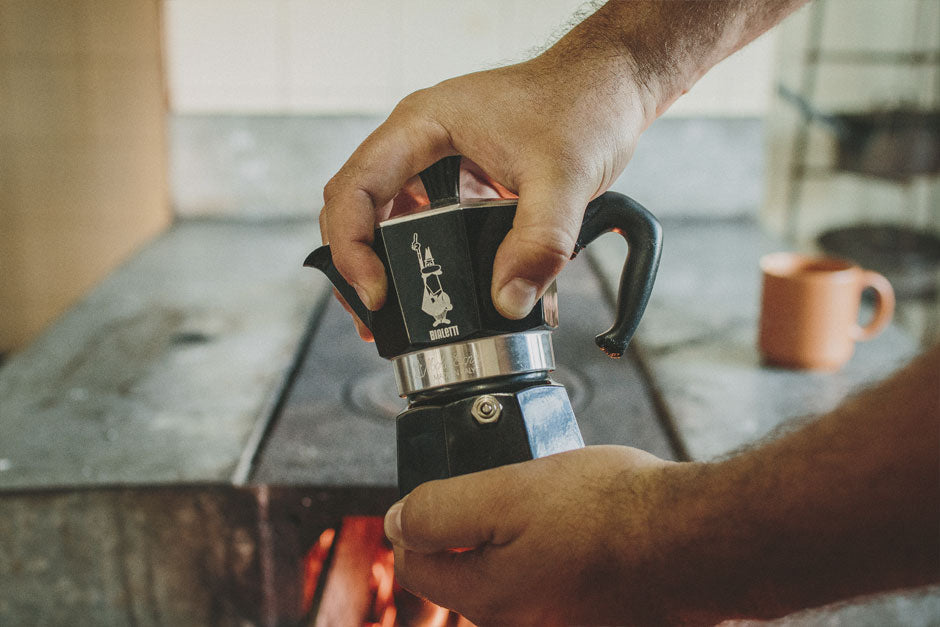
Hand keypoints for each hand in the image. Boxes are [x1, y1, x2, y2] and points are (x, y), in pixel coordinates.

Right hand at [319, 47, 654, 330]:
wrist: (611, 87)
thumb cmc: (583, 104)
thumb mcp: (564, 176)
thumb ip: (539, 241)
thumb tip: (509, 302)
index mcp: (422, 125)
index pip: (356, 188)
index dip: (353, 245)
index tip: (376, 291)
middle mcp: (418, 143)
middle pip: (359, 208)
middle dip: (359, 264)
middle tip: (375, 313)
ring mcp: (437, 163)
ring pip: (387, 220)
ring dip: (388, 266)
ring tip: (396, 313)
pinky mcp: (460, 184)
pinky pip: (426, 225)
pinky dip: (428, 260)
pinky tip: (443, 290)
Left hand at [383, 446, 676, 625]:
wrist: (698, 538)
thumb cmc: (612, 511)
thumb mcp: (508, 491)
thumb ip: (440, 509)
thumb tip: (397, 521)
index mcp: (488, 598)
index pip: (417, 565)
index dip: (419, 520)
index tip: (447, 492)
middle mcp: (519, 626)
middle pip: (466, 575)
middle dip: (477, 532)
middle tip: (515, 492)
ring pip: (512, 579)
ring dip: (521, 545)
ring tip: (559, 509)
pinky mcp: (594, 621)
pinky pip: (553, 587)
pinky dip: (558, 562)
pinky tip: (586, 533)